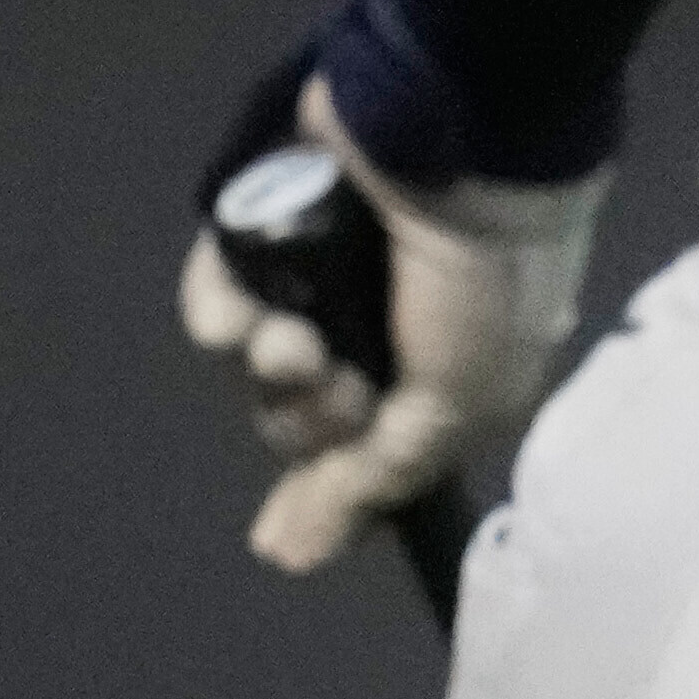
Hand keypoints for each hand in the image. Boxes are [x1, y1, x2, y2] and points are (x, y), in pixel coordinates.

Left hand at [178, 55, 597, 580]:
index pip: (364, 454)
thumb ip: (378, 478)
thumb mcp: (462, 398)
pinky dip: (224, 311)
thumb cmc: (483, 277)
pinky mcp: (258, 234)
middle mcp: (373, 332)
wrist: (458, 141)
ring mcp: (315, 280)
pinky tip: (252, 307)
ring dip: (272, 367)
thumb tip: (294, 557)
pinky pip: (214, 301)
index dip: (325, 492)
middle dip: (309, 417)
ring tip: (297, 337)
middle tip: (334, 380)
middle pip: (300, 420)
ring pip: (253, 367)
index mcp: (436, 370)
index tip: (282, 539)